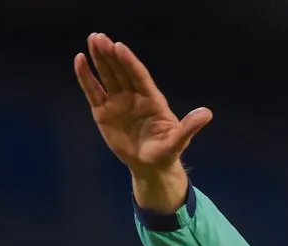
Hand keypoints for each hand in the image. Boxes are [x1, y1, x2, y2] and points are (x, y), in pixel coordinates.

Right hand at [73, 33, 211, 184]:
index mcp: (152, 99)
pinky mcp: (104, 111)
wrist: (150, 166)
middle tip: (99, 37)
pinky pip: (93, 91)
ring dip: (99, 59)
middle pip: (121, 71)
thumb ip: (189, 127)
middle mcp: (134, 96)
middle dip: (111, 55)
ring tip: (92, 40)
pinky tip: (79, 61)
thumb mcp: (179, 141)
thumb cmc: (166, 152)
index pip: (139, 76)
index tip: (119, 47)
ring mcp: (118, 102)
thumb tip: (207, 114)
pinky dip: (86, 77)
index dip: (129, 62)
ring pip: (107, 77)